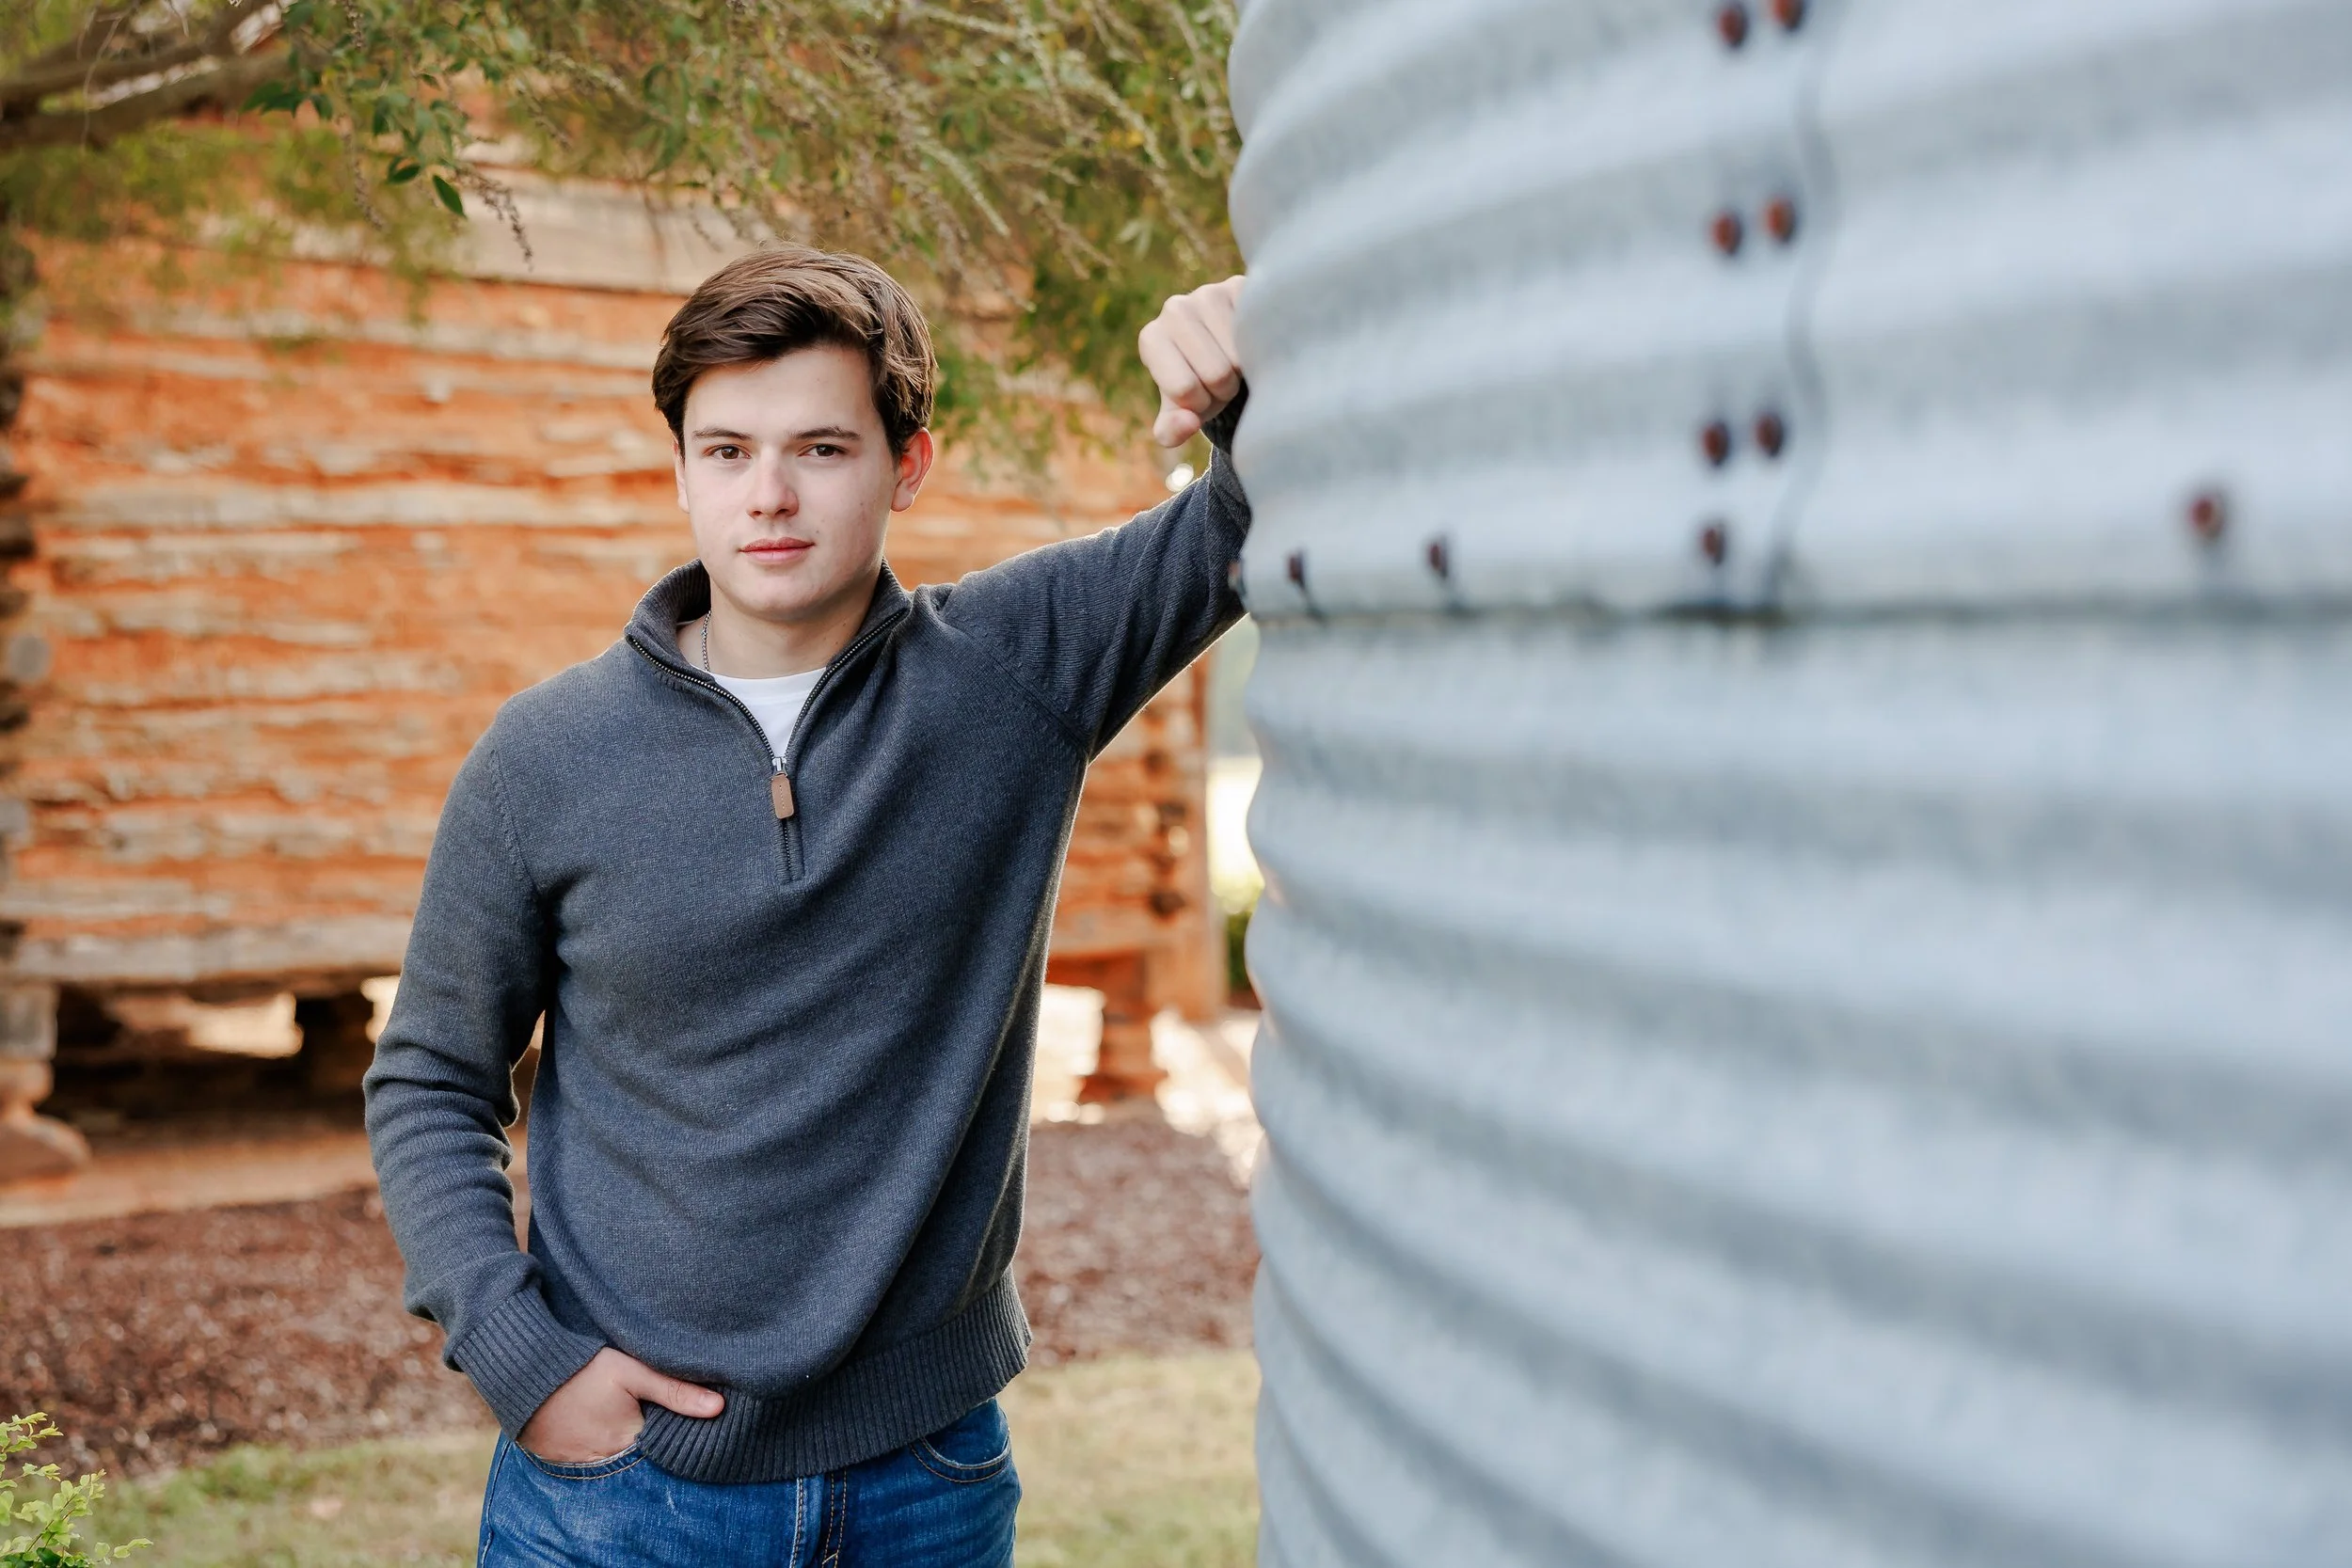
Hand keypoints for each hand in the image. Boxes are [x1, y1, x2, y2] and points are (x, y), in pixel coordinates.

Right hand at [517, 1347, 723, 1462]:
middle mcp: (606, 1461)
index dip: (673, 1434)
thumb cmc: (582, 1369)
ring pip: (614, 1461)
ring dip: (621, 1447)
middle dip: (649, 1442)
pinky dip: (596, 1448)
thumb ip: (674, 1390)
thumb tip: (719, 1407)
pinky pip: (587, 1461)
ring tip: (618, 1420)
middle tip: (646, 1416)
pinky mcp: (558, 1461)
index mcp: (629, 1441)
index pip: (664, 1448)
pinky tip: (596, 1427)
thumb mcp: (632, 1372)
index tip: (680, 1422)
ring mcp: (580, 1464)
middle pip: (639, 1458)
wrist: (523, 1372)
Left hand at [1139, 275, 1245, 447]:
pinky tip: (1252, 342)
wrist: (1225, 349)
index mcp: (1151, 339)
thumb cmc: (1199, 383)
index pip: (1185, 391)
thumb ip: (1172, 429)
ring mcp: (1208, 293)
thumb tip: (1188, 423)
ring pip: (1240, 357)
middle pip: (1216, 374)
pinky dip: (1261, 349)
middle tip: (1222, 378)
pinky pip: (1259, 334)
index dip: (1201, 405)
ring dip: (1246, 371)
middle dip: (1225, 389)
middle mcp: (1174, 309)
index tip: (1200, 393)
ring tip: (1236, 361)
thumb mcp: (1182, 412)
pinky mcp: (1241, 285)